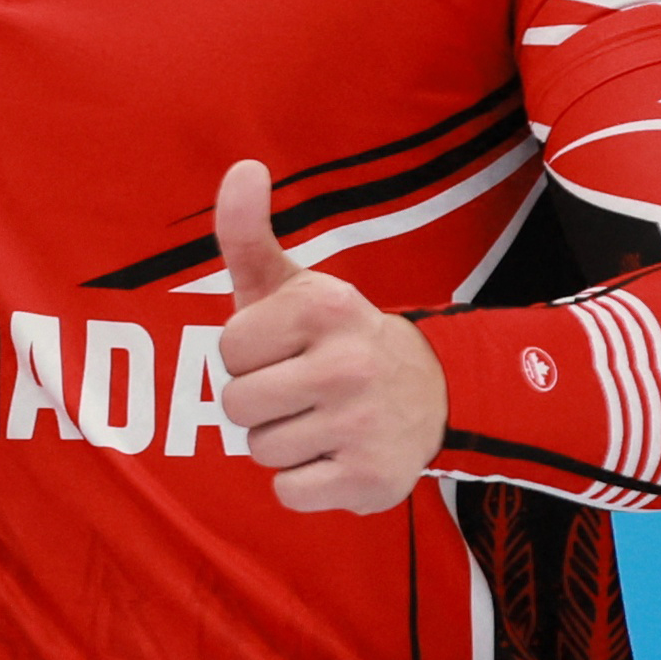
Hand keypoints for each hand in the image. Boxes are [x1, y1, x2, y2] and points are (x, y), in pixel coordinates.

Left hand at [212, 159, 444, 513]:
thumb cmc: (334, 337)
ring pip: (260, 450)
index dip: (248, 355)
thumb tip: (242, 167)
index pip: (228, 350)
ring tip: (321, 419)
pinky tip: (336, 454)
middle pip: (236, 405)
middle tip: (301, 389)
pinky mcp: (371, 480)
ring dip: (281, 442)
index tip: (286, 349)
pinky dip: (304, 481)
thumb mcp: (294, 283)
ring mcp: (362, 424)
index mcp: (324, 306)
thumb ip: (249, 232)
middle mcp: (348, 364)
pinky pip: (287, 492)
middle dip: (258, 402)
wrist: (432, 394)